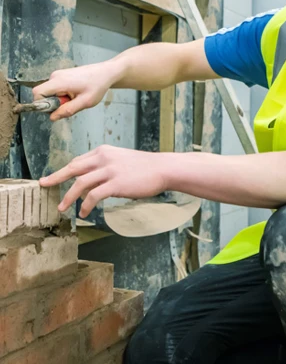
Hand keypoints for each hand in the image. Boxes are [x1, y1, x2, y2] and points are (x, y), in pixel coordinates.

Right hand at [32, 62, 119, 120]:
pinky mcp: (61, 76)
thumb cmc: (97, 86)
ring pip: (50, 93)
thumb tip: (52, 117)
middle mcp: (55, 76)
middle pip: (43, 94)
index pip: (37, 93)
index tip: (55, 109)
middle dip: (54, 103)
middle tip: (71, 103)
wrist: (106, 73)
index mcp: (59, 81)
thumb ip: (67, 110)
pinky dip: (63, 94)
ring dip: (60, 99)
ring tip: (76, 98)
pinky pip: (55, 89)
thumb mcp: (85, 102)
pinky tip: (76, 93)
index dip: (42, 104)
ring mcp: (58, 75)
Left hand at [40, 145, 170, 217]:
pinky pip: (93, 196)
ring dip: (69, 197)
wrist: (163, 169)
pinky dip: (86, 205)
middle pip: (73, 167)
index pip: (78, 160)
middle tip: (44, 185)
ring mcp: (109, 170)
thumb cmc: (145, 167)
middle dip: (56, 177)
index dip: (65, 170)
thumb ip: (105, 168)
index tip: (56, 178)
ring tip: (62, 208)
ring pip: (80, 183)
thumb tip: (91, 182)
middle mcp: (103, 158)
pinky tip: (84, 212)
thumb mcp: (121, 161)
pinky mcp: (115, 184)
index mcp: (103, 151)